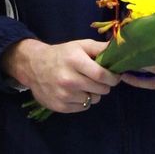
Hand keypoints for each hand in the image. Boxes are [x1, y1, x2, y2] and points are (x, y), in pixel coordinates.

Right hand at [1, 38, 119, 113]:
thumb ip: (100, 48)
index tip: (114, 77)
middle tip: (98, 80)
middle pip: (100, 89)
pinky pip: (83, 107)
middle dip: (104, 85)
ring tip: (84, 85)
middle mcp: (68, 79)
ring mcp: (63, 95)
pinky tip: (75, 92)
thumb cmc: (61, 54)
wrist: (33, 66)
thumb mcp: (80, 45)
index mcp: (74, 61)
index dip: (113, 78)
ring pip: (93, 100)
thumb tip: (121, 50)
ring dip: (94, 94)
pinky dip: (83, 101)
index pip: (101, 75)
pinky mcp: (60, 106)